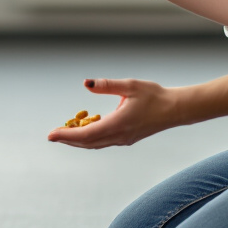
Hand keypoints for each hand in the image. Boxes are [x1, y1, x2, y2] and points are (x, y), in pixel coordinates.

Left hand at [46, 78, 184, 148]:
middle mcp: (119, 136)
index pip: (85, 134)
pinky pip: (103, 142)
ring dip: (78, 141)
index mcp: (117, 124)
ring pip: (95, 144)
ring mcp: (123, 139)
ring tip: (64, 134)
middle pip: (87, 143)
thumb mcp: (129, 85)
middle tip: (52, 136)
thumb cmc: (154, 95)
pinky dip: (90, 139)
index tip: (51, 134)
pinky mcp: (127, 139)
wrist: (175, 109)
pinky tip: (84, 131)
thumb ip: (107, 85)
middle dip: (68, 139)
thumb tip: (86, 83)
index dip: (66, 135)